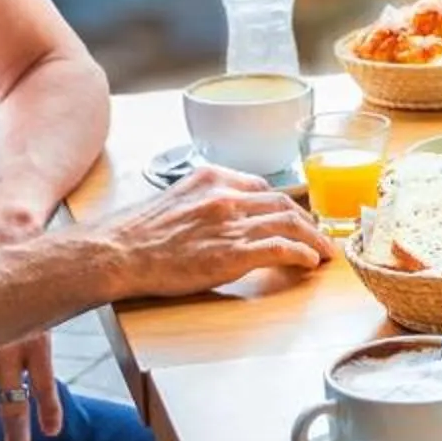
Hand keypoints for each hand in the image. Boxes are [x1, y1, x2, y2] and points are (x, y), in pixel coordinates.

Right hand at [98, 164, 331, 298]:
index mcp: (212, 178)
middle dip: (307, 221)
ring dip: (314, 239)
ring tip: (324, 252)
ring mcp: (232, 224)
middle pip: (283, 203)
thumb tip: (216, 214)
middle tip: (318, 236)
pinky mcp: (234, 253)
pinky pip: (282, 249)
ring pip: (290, 223)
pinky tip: (310, 262)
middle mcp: (226, 196)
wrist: (117, 252)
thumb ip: (202, 199)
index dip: (283, 205)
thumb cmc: (136, 234)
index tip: (293, 218)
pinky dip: (303, 254)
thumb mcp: (173, 200)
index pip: (262, 187)